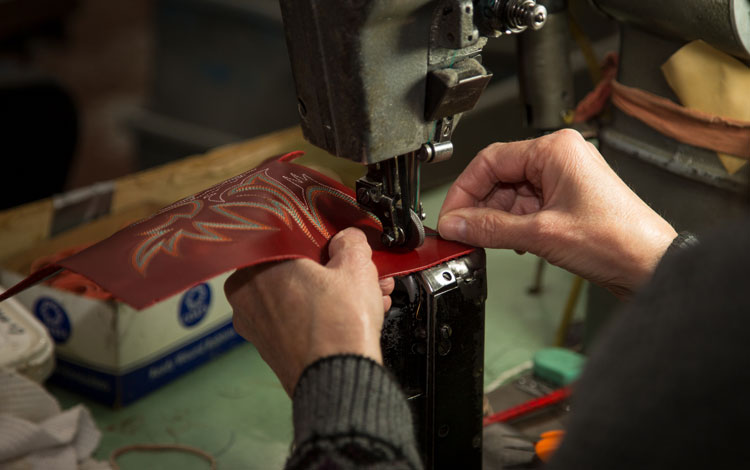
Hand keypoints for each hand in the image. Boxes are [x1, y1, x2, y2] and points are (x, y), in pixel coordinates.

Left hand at [224, 227, 393, 395]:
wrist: (339, 380)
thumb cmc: (337, 326)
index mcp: (256, 267)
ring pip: (300, 298)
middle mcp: (247, 297)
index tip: (343, 247)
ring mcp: (257, 327)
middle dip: (335, 271)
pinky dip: (323, 316)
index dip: (324, 242)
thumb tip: (347, 239)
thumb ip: (350, 242)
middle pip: (298, 271)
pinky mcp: (272, 350)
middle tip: (361, 272)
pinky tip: (354, 316)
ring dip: (335, 294)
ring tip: (368, 295)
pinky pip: (299, 322)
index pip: (290, 241)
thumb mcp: (355, 266)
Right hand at [438, 129, 676, 297]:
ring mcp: (563, 179)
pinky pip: (526, 207)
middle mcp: (559, 158)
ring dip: (495, 218)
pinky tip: (508, 241)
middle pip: (499, 176)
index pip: (490, 160)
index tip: (450, 217)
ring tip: (483, 241)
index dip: (464, 190)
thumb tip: (456, 226)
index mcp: (555, 150)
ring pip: (511, 194)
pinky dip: (512, 224)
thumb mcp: (542, 234)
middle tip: (461, 232)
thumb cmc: (619, 240)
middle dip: (478, 207)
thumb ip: (490, 228)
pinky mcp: (566, 201)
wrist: (653, 265)